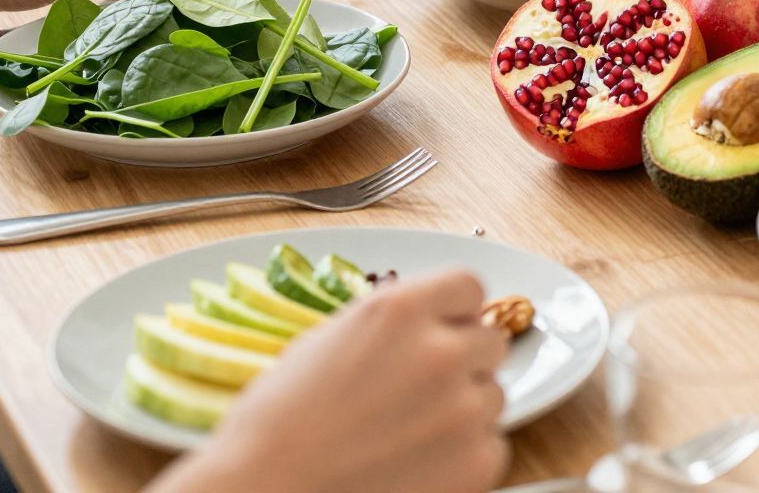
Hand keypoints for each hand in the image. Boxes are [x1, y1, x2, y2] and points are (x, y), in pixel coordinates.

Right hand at [151, 270, 509, 492]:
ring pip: (493, 394)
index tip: (443, 328)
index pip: (468, 286)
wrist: (265, 490)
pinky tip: (418, 463)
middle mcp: (441, 351)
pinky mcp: (477, 462)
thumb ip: (392, 324)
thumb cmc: (278, 422)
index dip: (454, 309)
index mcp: (401, 310)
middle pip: (489, 340)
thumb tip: (431, 321)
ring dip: (464, 408)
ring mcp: (464, 409)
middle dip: (461, 360)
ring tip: (408, 431)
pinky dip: (464, 455)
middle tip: (418, 389)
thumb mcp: (328, 340)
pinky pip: (492, 444)